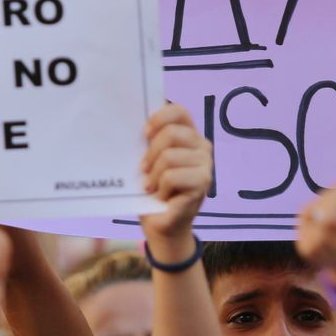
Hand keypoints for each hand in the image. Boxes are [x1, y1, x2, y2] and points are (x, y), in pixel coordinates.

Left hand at [139, 102, 212, 250]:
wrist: (161, 224)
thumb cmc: (152, 189)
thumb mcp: (148, 160)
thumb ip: (148, 141)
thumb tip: (130, 119)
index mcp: (189, 135)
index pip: (179, 111)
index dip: (159, 117)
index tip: (144, 133)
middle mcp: (202, 146)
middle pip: (171, 133)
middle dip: (151, 153)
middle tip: (143, 170)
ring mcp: (205, 165)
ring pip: (169, 157)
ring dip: (153, 175)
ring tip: (151, 187)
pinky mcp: (202, 183)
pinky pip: (171, 176)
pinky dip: (160, 188)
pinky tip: (160, 197)